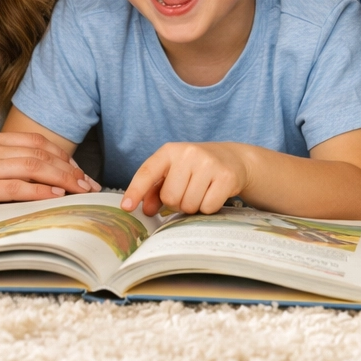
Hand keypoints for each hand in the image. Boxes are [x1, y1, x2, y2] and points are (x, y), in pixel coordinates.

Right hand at [0, 131, 100, 225]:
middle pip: (40, 154)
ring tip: (80, 191)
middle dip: (70, 169)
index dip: (63, 156)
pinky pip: (13, 187)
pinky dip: (37, 191)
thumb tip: (29, 179)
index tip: (80, 173)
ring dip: (61, 179)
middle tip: (90, 185)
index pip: (36, 143)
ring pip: (32, 167)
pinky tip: (53, 197)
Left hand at [121, 142, 251, 215]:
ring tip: (201, 192)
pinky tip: (213, 194)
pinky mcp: (225, 176)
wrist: (233, 158)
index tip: (127, 207)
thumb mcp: (174, 171)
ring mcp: (208, 164)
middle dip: (176, 203)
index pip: (147, 172)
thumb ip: (156, 189)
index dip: (135, 191)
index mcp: (169, 151)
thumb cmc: (196, 168)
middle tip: (186, 192)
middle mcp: (188, 153)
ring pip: (189, 205)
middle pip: (170, 197)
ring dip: (193, 206)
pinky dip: (209, 208)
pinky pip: (207, 207)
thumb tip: (147, 209)